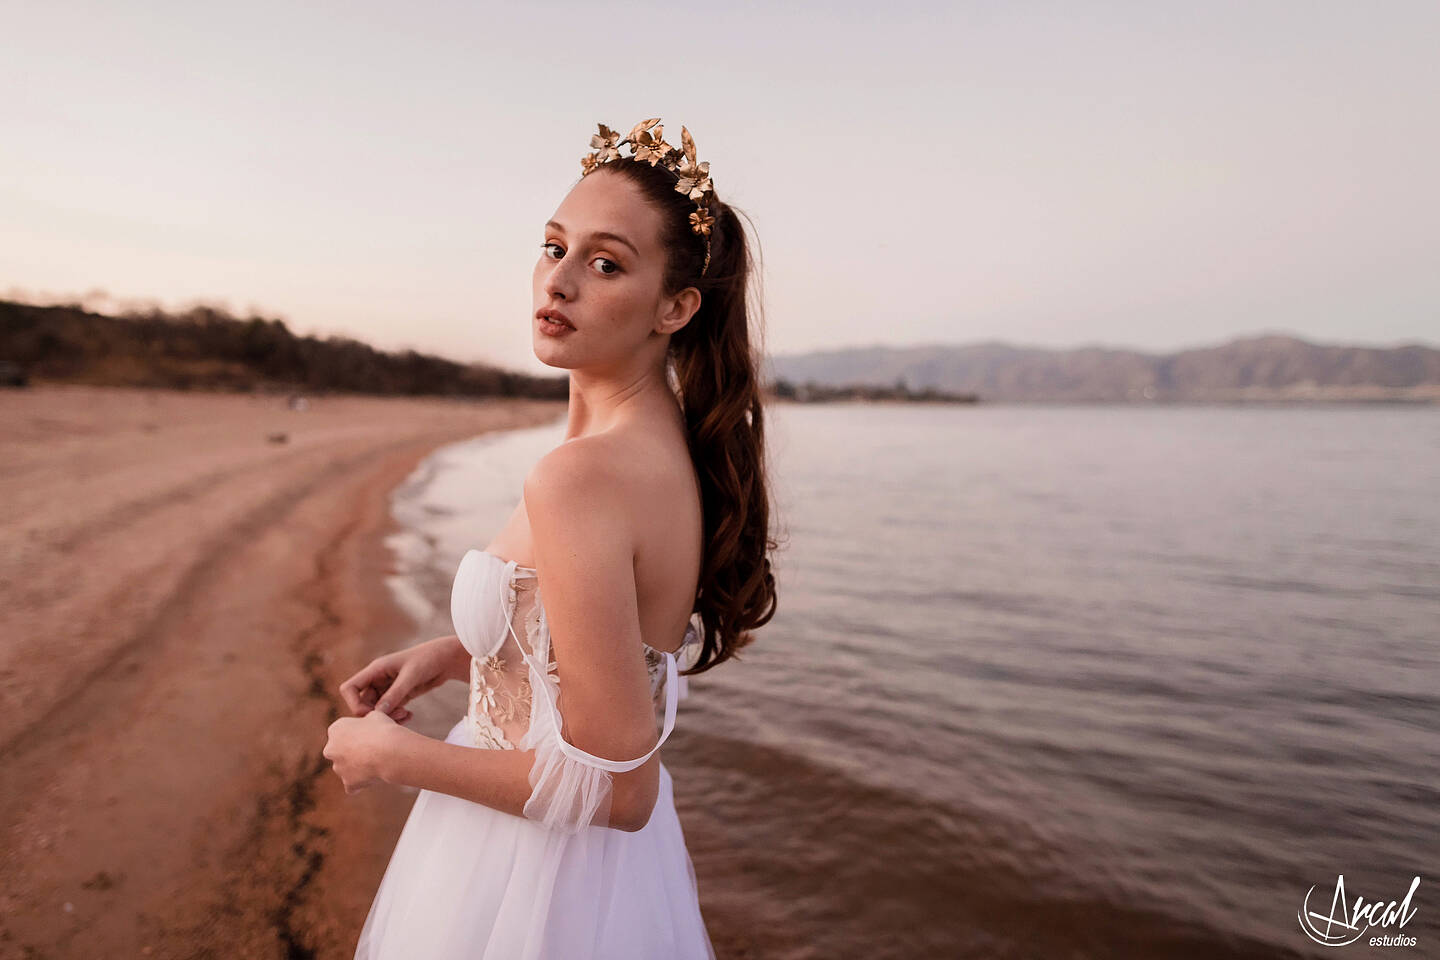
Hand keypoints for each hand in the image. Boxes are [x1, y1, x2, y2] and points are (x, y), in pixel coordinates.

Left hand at [323, 709, 411, 793]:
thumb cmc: (383, 730)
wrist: (390, 751)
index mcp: (335, 729)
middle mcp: (331, 749)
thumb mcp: (376, 716)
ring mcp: (338, 768)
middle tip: (371, 750)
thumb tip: (370, 720)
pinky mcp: (348, 783)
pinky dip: (360, 783)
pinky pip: (352, 785)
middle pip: (339, 751)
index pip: (342, 732)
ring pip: (345, 768)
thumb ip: (367, 719)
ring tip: (376, 763)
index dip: (357, 733)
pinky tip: (372, 778)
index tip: (369, 734)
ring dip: (356, 767)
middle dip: (351, 752)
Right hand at [338, 636, 464, 722]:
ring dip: (388, 717)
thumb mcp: (411, 676)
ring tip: (406, 715)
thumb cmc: (428, 659)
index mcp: (375, 670)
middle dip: (375, 714)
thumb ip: (395, 694)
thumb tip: (377, 713)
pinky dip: (396, 716)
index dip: (354, 704)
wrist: (447, 658)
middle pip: (362, 704)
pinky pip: (389, 711)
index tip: (372, 714)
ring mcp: (387, 688)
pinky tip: (410, 716)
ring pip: (376, 710)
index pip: (349, 689)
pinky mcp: (398, 695)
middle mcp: (377, 679)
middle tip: (397, 716)